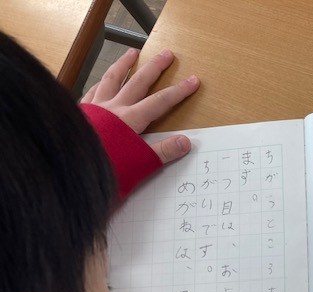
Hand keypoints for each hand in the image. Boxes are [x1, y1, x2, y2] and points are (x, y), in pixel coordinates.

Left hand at [81, 48, 199, 163]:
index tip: (193, 80)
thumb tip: (186, 142)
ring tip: (132, 53)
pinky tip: (100, 81)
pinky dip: (99, 84)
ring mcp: (95, 107)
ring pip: (111, 79)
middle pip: (138, 82)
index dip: (179, 91)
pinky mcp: (80, 113)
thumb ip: (163, 151)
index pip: (161, 101)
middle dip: (155, 67)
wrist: (69, 167)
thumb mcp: (139, 163)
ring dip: (124, 64)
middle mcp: (113, 107)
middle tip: (166, 54)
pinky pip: (91, 92)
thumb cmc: (104, 168)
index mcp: (130, 119)